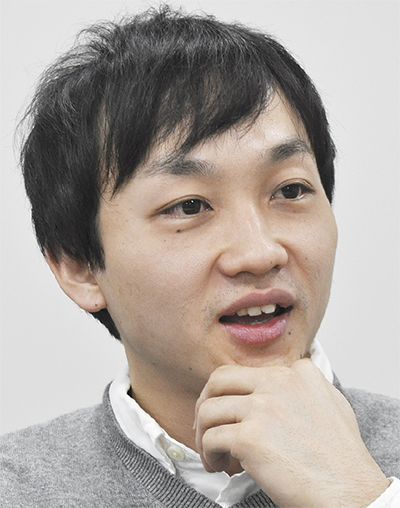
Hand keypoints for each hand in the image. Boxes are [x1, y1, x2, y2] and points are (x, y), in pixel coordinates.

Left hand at [194, 359, 388, 507]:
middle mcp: (277, 382)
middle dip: (206, 401)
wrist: (350, 493)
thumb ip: (305, 385)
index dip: (233, 395)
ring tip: (214, 453)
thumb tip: (288, 378)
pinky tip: (220, 466)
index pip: (246, 372)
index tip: (233, 415)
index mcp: (295, 372)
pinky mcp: (250, 437)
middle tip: (207, 425)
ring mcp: (262, 407)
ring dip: (203, 433)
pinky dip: (208, 455)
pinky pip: (210, 439)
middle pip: (219, 379)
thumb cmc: (341, 458)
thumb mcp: (331, 403)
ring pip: (207, 410)